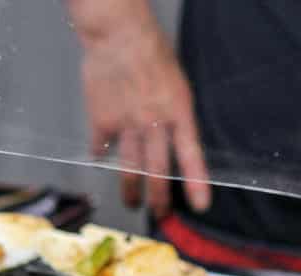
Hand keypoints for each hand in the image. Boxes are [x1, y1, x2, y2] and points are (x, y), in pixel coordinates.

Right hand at [69, 0, 210, 217]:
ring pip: (129, 167)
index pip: (191, 155)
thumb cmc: (149, 50)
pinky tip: (100, 159)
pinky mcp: (101, 121)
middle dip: (159, 198)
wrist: (117, 35)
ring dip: (131, 189)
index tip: (200, 205)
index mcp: (177, 110)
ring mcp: (125, 124)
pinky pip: (102, 147)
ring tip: (131, 203)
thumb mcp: (174, 80)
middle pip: (157, 170)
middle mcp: (153, 122)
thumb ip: (171, 112)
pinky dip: (101, 154)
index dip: (197, 183)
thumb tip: (169, 136)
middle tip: (160, 215)